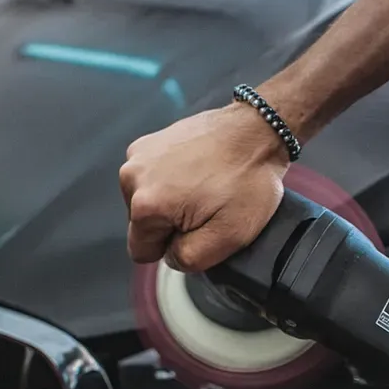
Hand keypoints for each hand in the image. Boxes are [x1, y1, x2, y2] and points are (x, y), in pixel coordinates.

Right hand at [119, 103, 290, 272]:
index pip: (143, 251)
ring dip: (171, 201)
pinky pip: (153, 177)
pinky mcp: (150, 141)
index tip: (198, 227)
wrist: (257, 130)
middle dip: (171, 223)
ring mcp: (139, 154)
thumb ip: (188, 258)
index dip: (172, 247)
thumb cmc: (246, 181)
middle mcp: (131, 176)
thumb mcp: (226, 238)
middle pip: (143, 224)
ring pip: (147, 200)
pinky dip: (172, 179)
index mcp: (144, 205)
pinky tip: (198, 170)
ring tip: (203, 186)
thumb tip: (169, 255)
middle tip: (206, 206)